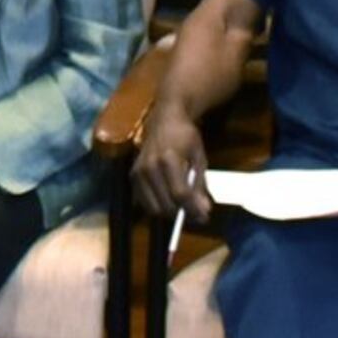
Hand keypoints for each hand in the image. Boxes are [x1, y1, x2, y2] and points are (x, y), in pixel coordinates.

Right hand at [133, 106, 210, 220]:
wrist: (164, 119)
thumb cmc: (186, 137)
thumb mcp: (199, 158)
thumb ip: (200, 185)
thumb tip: (204, 210)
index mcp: (169, 159)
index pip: (180, 194)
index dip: (193, 209)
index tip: (205, 217)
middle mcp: (150, 167)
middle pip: (166, 204)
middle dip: (183, 214)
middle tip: (196, 215)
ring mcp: (138, 172)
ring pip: (154, 207)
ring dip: (170, 213)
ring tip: (183, 209)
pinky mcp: (133, 176)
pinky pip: (143, 202)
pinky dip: (157, 207)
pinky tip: (168, 202)